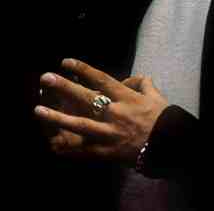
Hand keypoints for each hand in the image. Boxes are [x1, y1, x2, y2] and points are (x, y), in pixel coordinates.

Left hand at [34, 58, 168, 164]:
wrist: (175, 149)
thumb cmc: (166, 121)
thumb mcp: (156, 97)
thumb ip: (141, 84)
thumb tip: (131, 78)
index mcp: (127, 98)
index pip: (101, 79)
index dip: (82, 69)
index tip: (65, 61)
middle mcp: (116, 114)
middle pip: (87, 98)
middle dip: (64, 87)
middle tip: (45, 78)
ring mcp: (111, 134)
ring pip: (81, 125)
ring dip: (57, 118)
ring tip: (38, 110)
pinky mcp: (110, 152)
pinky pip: (86, 150)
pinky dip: (70, 148)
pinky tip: (53, 144)